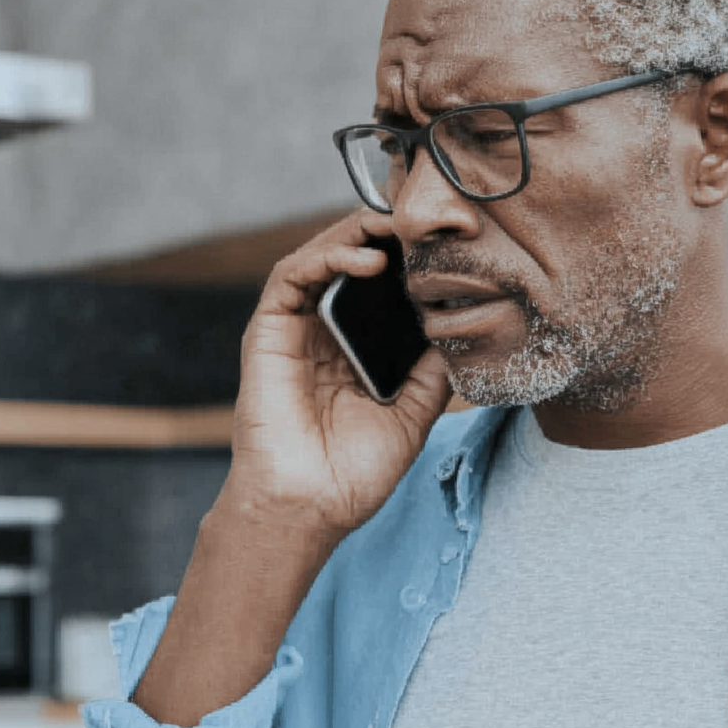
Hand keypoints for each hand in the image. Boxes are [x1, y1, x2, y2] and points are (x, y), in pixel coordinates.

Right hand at [217, 209, 451, 535]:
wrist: (310, 507)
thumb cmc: (353, 473)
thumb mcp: (413, 413)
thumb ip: (432, 369)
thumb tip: (460, 324)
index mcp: (351, 351)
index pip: (375, 288)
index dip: (401, 257)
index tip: (440, 242)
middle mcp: (320, 334)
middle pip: (346, 262)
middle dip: (380, 233)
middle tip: (418, 220)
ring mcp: (293, 331)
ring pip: (318, 258)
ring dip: (355, 233)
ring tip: (393, 226)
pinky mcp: (267, 332)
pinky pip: (290, 276)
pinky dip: (326, 256)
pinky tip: (365, 260)